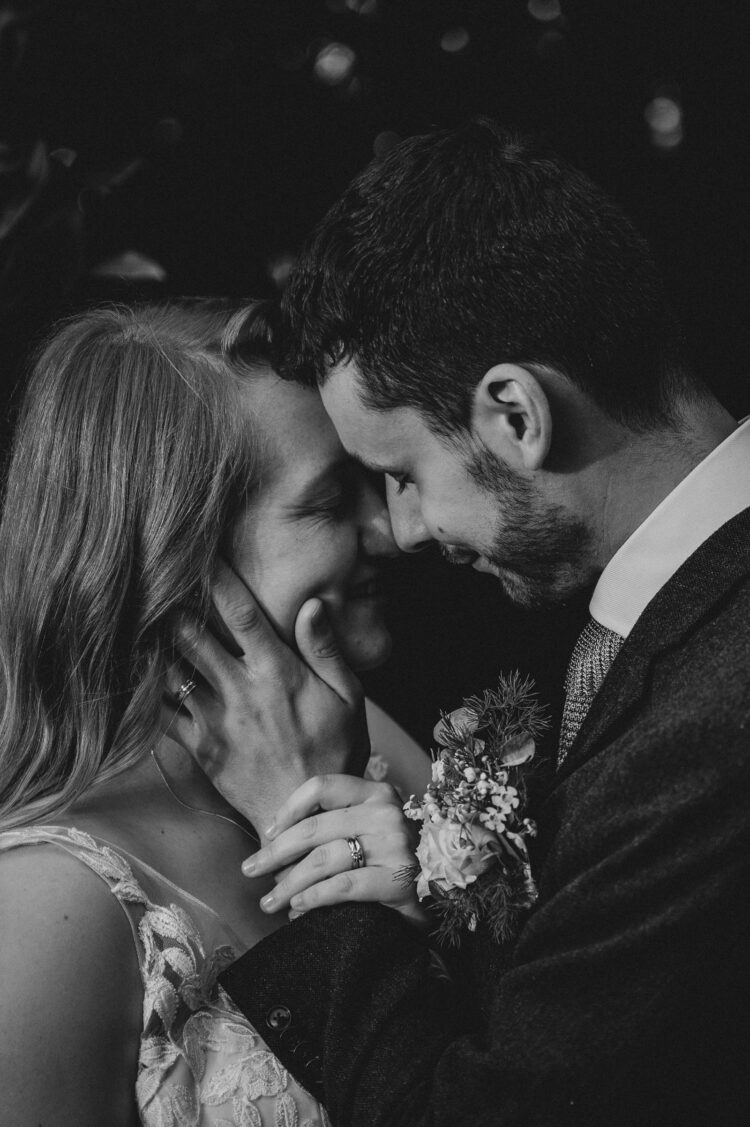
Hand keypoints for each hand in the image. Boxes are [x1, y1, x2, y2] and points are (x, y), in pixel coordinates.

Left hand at [162, 561, 370, 839]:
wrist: (306, 818)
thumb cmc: (335, 752)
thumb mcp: (348, 697)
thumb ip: (325, 649)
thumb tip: (311, 604)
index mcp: (276, 671)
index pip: (241, 613)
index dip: (218, 579)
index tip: (201, 554)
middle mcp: (240, 690)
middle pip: (192, 634)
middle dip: (173, 604)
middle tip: (157, 579)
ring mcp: (215, 719)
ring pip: (171, 669)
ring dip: (155, 642)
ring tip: (140, 616)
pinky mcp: (199, 746)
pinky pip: (162, 712)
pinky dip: (148, 689)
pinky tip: (138, 670)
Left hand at [242, 774, 428, 929]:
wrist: (442, 892)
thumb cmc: (394, 858)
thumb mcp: (370, 827)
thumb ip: (337, 822)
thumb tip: (276, 839)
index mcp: (377, 792)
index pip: (322, 786)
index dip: (288, 808)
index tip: (267, 833)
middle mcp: (387, 813)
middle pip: (315, 827)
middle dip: (275, 852)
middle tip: (251, 870)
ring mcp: (396, 846)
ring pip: (324, 860)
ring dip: (288, 883)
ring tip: (269, 901)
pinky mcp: (399, 880)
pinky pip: (342, 887)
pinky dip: (313, 897)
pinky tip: (297, 907)